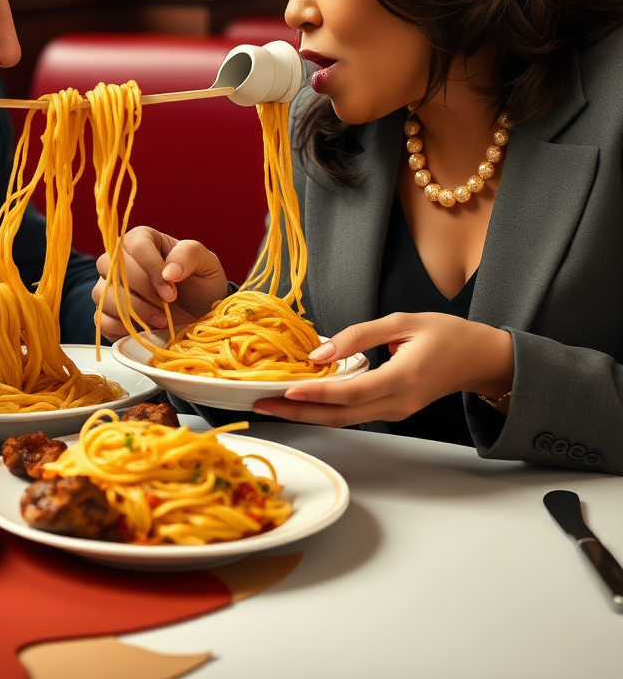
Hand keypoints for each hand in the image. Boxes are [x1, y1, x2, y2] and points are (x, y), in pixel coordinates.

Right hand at [91, 226, 228, 338]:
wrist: (200, 313)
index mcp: (142, 239)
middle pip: (115, 269)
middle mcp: (119, 259)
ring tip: (160, 318)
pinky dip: (123, 327)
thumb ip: (189, 255)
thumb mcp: (206, 263)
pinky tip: (145, 328)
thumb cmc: (200, 283)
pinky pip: (102, 319)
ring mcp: (109, 286)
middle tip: (167, 305)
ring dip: (135, 311)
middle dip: (145, 292)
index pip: (137, 246)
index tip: (171, 292)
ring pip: (104, 295)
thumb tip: (168, 272)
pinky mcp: (106, 312)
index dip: (153, 271)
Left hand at [253, 312, 514, 427]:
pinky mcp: (392, 410)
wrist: (479, 359)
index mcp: (404, 379)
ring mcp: (396, 411)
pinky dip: (324, 409)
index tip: (286, 391)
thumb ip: (360, 335)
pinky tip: (301, 400)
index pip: (352, 393)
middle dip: (298, 413)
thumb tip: (321, 351)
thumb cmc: (446, 335)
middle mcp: (398, 403)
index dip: (317, 393)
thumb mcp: (403, 321)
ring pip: (344, 419)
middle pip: (340, 415)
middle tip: (261, 404)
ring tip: (271, 404)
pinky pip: (353, 414)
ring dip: (306, 414)